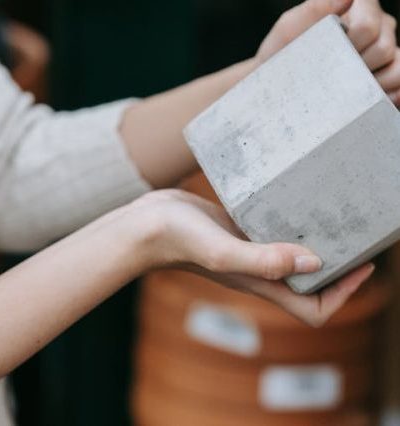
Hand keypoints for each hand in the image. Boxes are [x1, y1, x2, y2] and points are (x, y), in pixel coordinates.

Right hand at [133, 189, 374, 326]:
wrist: (145, 225)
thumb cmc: (178, 239)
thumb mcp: (222, 250)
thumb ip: (264, 259)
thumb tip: (314, 264)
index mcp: (261, 283)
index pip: (313, 309)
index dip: (343, 294)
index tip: (364, 266)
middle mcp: (259, 270)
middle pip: (309, 283)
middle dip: (338, 267)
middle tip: (356, 236)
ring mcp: (248, 250)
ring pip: (292, 255)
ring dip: (315, 243)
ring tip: (334, 216)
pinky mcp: (237, 229)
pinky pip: (272, 230)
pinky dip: (289, 222)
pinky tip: (293, 200)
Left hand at [256, 0, 399, 105]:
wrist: (276, 85)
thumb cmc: (282, 52)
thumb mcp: (290, 27)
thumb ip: (318, 5)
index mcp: (359, 6)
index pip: (368, 26)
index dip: (346, 44)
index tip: (324, 53)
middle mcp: (379, 25)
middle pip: (384, 48)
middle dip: (353, 65)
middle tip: (328, 72)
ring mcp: (387, 52)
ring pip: (397, 68)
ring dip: (368, 83)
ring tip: (341, 87)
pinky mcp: (388, 78)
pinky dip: (384, 96)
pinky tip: (360, 99)